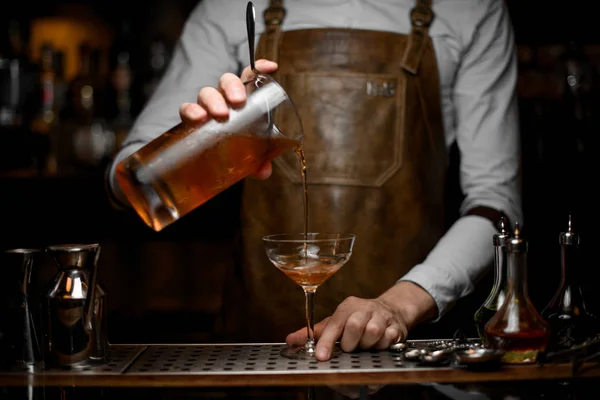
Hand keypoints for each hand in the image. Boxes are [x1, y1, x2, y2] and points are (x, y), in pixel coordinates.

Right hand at [179, 59, 278, 179]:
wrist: (210, 166)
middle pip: (227, 82)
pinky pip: (186, 110)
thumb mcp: (250, 156)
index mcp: (243, 101)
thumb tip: (263, 171)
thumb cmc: (234, 151)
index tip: (271, 68)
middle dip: (232, 87)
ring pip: (207, 93)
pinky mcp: (190, 121)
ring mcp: (206, 108)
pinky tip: (197, 117)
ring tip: (219, 114)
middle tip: (238, 102)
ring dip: (213, 100)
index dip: (259, 68)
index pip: (249, 78)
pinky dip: (190, 110)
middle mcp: (224, 100)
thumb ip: (259, 161)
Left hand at [286, 296, 407, 360]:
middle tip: (350, 348)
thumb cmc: (358, 319)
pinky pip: (389, 338)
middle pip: (355, 325)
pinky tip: (379, 345)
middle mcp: (364, 308)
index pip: (334, 323)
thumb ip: (314, 333)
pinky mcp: (396, 326)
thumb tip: (290, 340)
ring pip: (373, 332)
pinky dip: (382, 345)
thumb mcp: (336, 322)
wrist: (390, 311)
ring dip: (367, 345)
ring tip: (364, 346)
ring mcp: (382, 316)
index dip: (327, 341)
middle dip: (350, 343)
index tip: (321, 356)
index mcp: (347, 307)